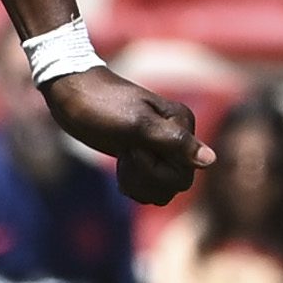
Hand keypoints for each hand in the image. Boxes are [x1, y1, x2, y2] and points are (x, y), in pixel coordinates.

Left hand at [42, 64, 209, 211]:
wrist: (71, 94)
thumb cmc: (100, 106)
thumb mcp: (136, 125)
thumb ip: (174, 142)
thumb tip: (211, 160)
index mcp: (182, 125)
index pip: (184, 175)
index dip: (155, 172)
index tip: (132, 149)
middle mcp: (178, 136)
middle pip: (175, 185)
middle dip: (146, 179)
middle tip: (125, 157)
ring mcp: (161, 147)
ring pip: (163, 189)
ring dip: (139, 183)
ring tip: (123, 162)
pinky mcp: (144, 155)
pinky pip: (150, 185)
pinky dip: (134, 183)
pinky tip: (121, 168)